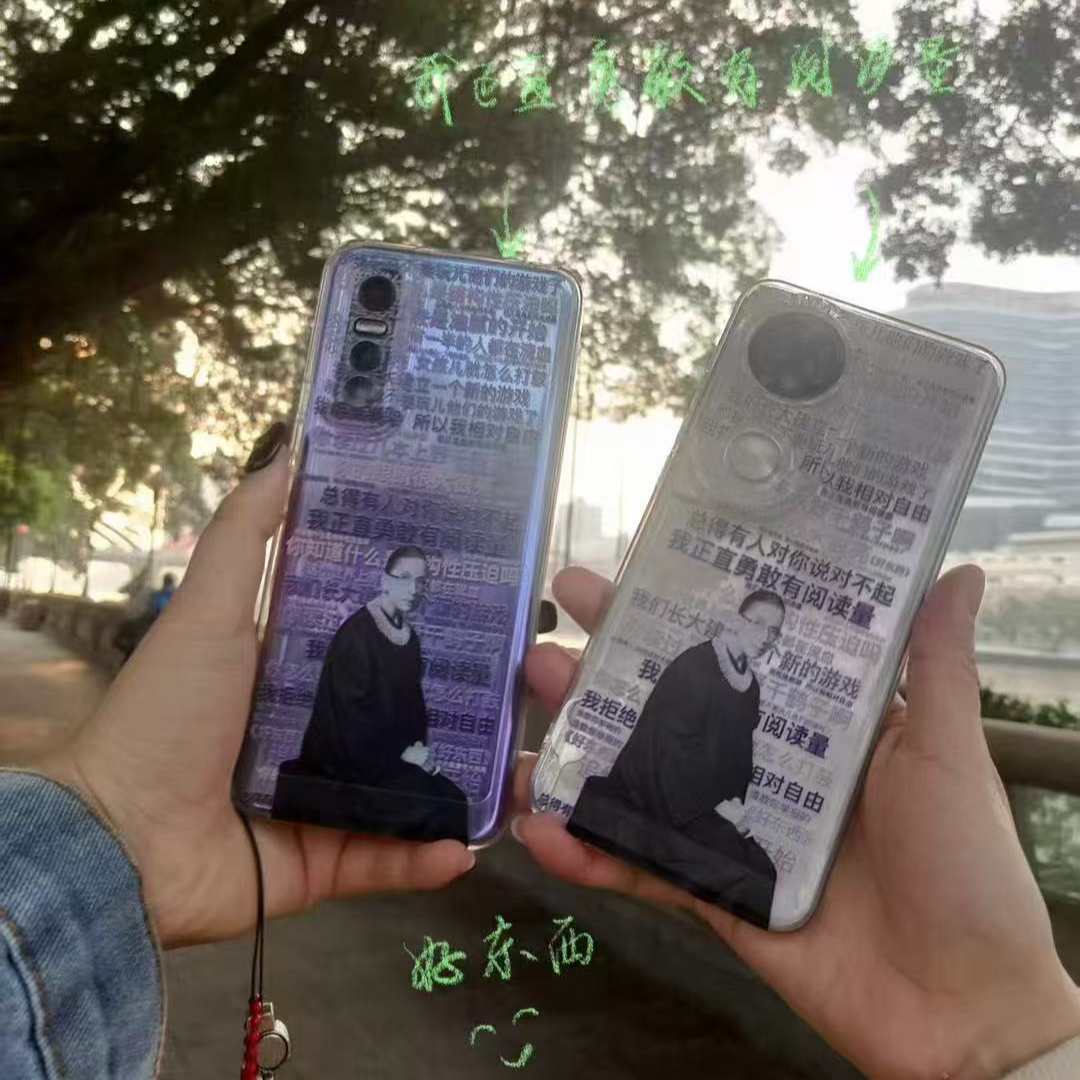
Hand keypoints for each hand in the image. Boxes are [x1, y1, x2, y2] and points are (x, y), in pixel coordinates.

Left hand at [30, 439, 474, 948]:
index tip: (482, 595)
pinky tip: (470, 844)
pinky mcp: (324, 863)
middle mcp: (314, 734)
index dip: (421, 620)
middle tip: (523, 686)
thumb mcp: (207, 613)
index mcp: (292, 674)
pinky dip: (428, 856)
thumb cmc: (166, 716)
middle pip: (400, 714)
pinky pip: (388, 858)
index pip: (372, 640)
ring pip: (408, 788)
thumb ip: (245, 537)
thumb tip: (287, 450)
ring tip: (521, 771)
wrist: (117, 843)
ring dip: (461, 785)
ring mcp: (323, 801)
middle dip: (460, 705)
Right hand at [515, 566, 1079, 1079]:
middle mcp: (762, 767)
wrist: (961, 1010)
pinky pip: (643, 869)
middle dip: (598, 679)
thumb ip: (937, 667)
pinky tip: (544, 834)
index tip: (620, 575)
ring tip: (519, 744)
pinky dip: (591, 856)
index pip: (727, 653)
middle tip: (540, 649)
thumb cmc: (968, 871)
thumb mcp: (949, 755)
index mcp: (811, 723)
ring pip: (637, 785)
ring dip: (573, 763)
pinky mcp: (714, 894)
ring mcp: (731, 831)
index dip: (670, 615)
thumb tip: (963, 572)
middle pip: (664, 712)